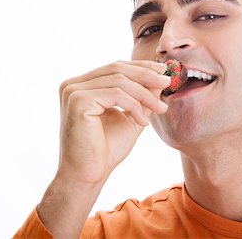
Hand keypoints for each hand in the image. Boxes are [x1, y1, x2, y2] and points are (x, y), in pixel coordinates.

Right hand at [56, 60, 169, 184]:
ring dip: (145, 94)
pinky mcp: (78, 100)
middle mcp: (73, 84)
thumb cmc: (106, 150)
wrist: (88, 175)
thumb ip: (142, 98)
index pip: (115, 67)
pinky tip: (143, 122)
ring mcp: (73, 91)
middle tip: (168, 82)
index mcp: (82, 85)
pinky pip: (116, 94)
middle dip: (147, 74)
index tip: (164, 72)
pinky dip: (134, 106)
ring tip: (161, 108)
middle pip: (117, 68)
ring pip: (120, 80)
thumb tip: (161, 79)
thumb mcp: (130, 117)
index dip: (141, 67)